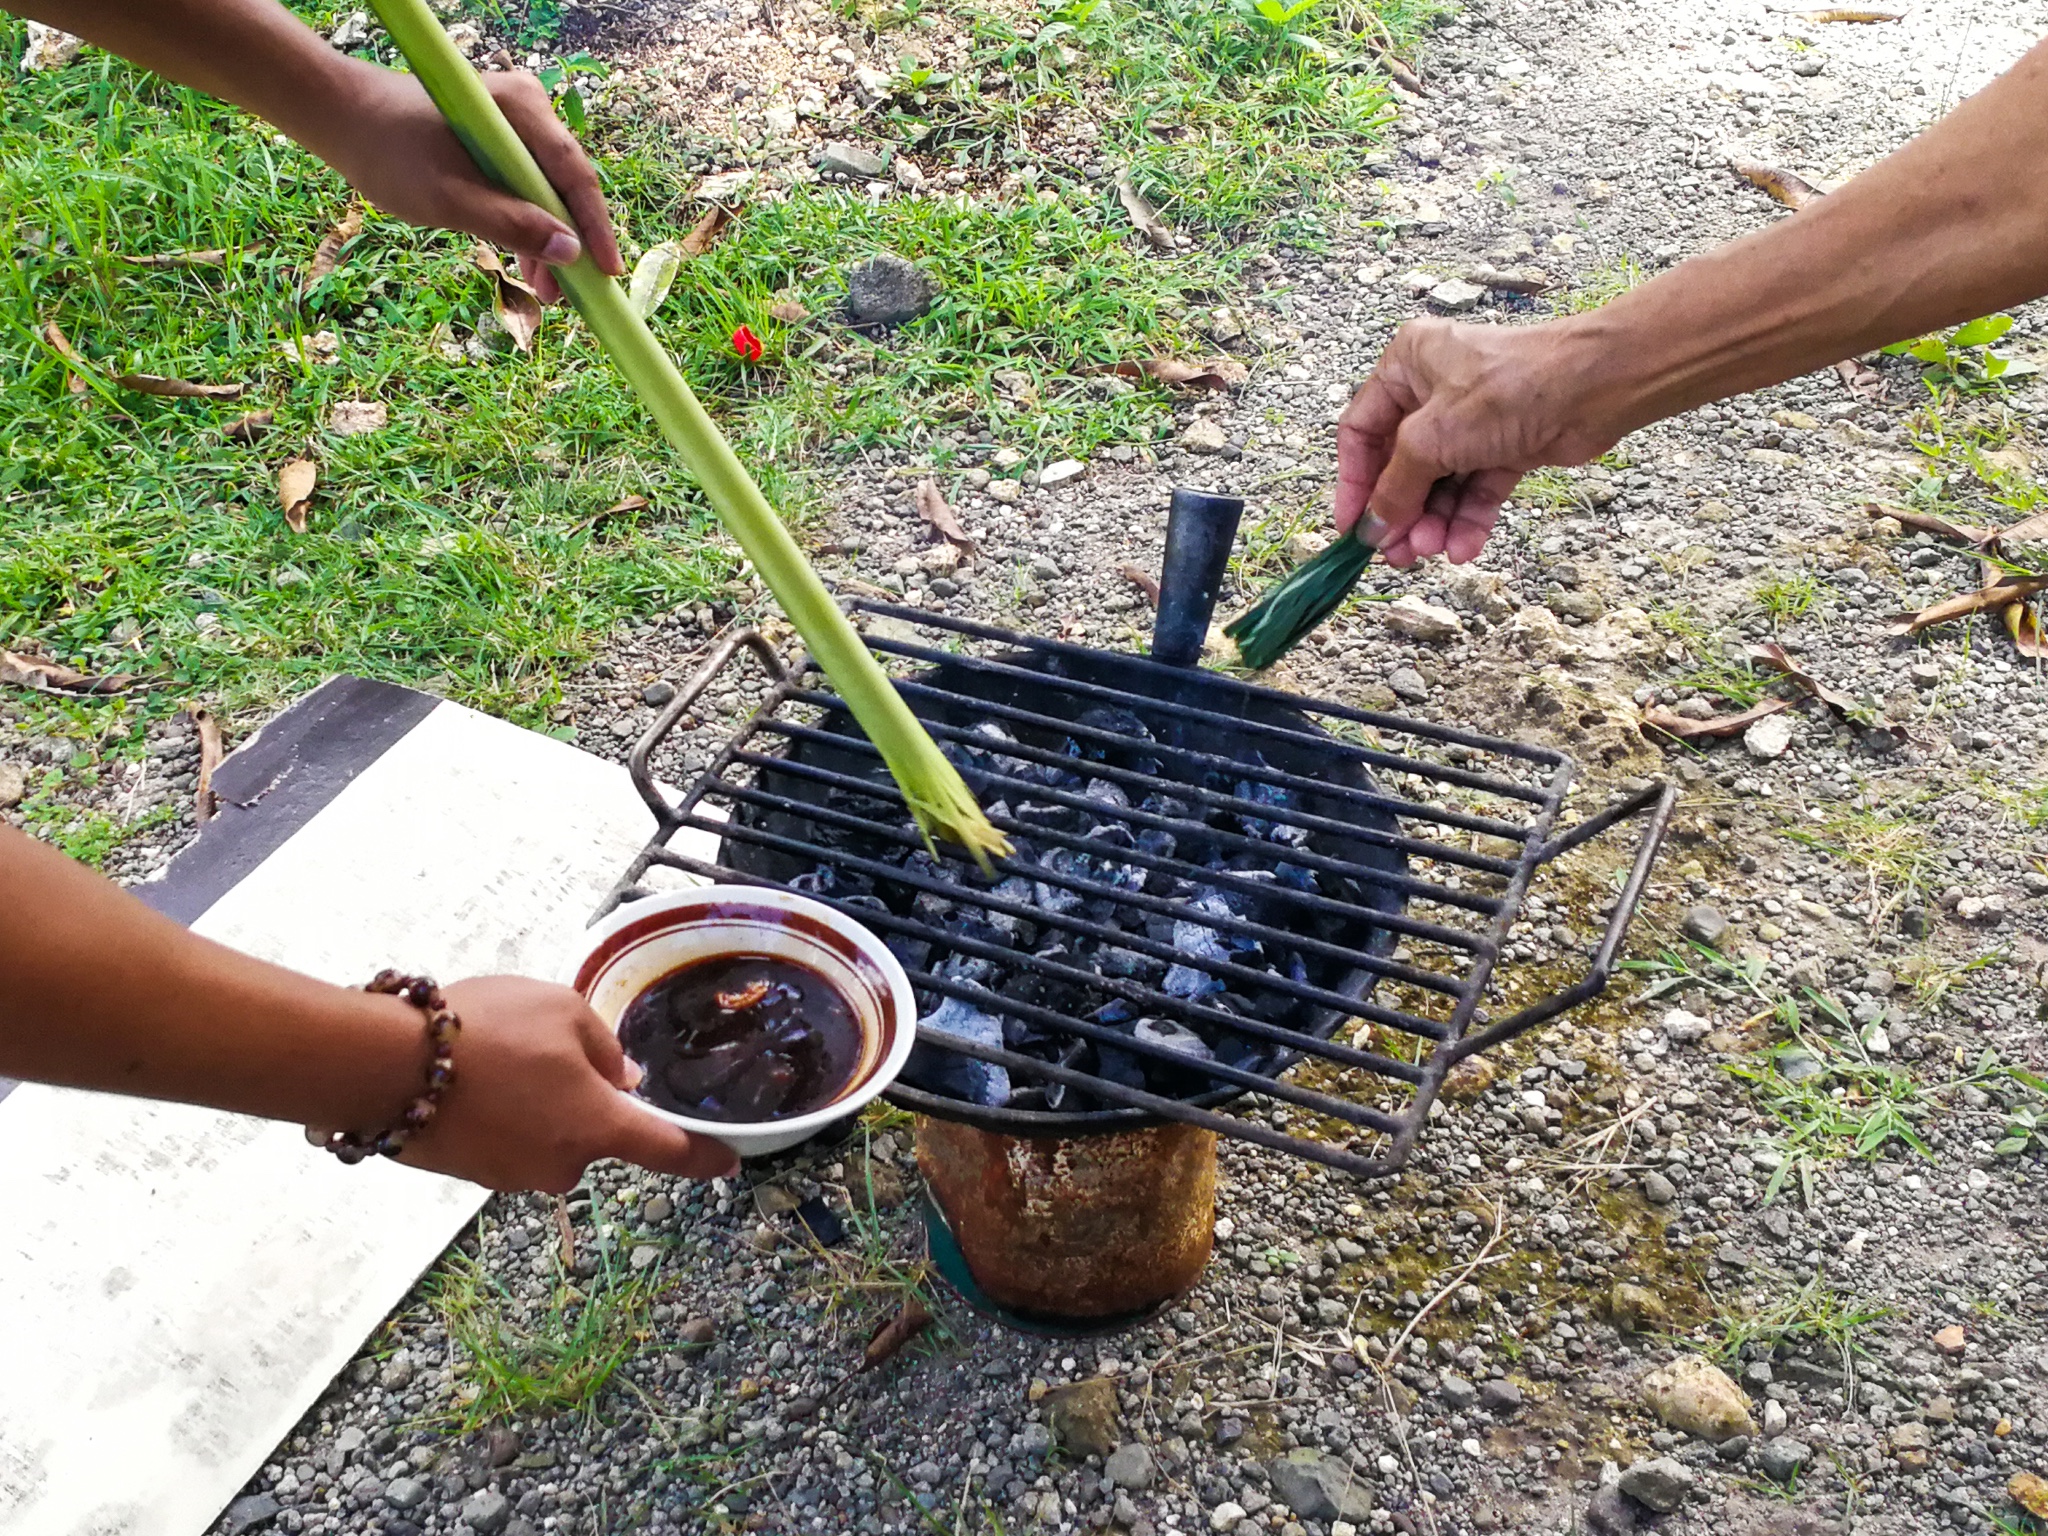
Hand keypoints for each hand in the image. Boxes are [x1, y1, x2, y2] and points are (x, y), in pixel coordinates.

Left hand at [312, 62, 623, 302]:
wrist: (342, 118)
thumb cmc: (389, 151)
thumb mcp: (449, 200)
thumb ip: (511, 226)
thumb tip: (570, 253)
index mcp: (521, 109)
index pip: (575, 175)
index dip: (595, 229)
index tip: (608, 273)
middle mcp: (527, 110)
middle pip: (566, 186)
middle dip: (569, 244)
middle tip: (568, 296)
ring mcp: (515, 125)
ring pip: (548, 192)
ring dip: (548, 242)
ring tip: (546, 292)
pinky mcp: (500, 141)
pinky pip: (528, 188)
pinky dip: (528, 226)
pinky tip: (529, 265)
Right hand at [360, 976, 737, 1191]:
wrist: (384, 1066)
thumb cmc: (489, 1030)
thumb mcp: (566, 1012)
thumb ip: (606, 1050)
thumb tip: (621, 1081)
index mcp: (599, 1127)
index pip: (669, 1152)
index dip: (704, 1157)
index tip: (729, 1163)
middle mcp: (563, 1166)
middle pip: (594, 1135)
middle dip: (582, 1099)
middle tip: (543, 1048)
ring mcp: (512, 1178)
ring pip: (547, 1135)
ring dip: (536, 1105)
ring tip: (495, 1057)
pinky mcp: (471, 1177)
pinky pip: (506, 1141)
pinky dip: (500, 1115)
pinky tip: (469, 1079)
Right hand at [1334, 316, 1611, 567]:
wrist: (1595, 387)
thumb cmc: (1507, 390)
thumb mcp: (1431, 439)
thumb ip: (1396, 487)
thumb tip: (1371, 530)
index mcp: (1406, 366)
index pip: (1361, 432)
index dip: (1353, 483)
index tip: (1351, 528)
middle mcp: (1434, 391)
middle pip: (1401, 465)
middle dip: (1401, 511)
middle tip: (1396, 553)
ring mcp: (1472, 421)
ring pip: (1439, 483)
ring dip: (1433, 521)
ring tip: (1432, 550)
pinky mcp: (1505, 446)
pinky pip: (1476, 489)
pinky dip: (1468, 518)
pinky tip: (1464, 546)